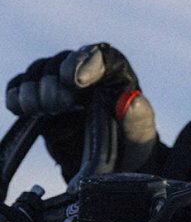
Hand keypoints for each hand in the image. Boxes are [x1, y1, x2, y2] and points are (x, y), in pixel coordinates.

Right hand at [6, 43, 156, 178]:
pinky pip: (21, 87)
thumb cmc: (130, 144)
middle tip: (58, 104)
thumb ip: (140, 119)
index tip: (76, 81)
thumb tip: (131, 101)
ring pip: (39, 71)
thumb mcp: (141, 136)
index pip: (101, 56)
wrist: (108, 164)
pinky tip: (21, 109)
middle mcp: (86, 71)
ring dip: (34, 88)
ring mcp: (59, 83)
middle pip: (63, 60)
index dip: (85, 62)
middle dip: (56, 80)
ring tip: (39, 109)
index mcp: (116, 74)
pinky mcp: (39, 98)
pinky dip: (17, 96)